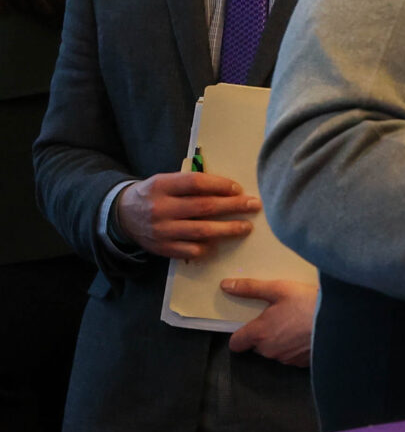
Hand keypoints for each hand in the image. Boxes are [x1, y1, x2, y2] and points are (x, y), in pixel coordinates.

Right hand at [114, 171, 259, 259]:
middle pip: (204, 207)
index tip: (238, 189)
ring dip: (228, 229)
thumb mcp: (165, 181)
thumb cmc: (154, 195)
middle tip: (254, 205)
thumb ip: (190, 184)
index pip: (196, 183)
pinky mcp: (162, 248)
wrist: (122, 216)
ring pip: (202, 231)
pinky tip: (221, 243)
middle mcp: (160, 208)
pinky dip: (209, 247)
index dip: (220, 185)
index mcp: (161, 186)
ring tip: (246, 227)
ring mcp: (161, 230)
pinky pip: (191, 250)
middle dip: (234, 206)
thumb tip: (228, 189)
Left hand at [222, 278, 317, 365]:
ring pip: (276, 352)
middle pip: (257, 346)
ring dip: (281, 342)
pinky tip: (308, 334)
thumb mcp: (279, 289)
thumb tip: (227, 285)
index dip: (241, 335)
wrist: (342, 321)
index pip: (236, 343)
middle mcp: (269, 350)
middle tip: (280, 318)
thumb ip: (251, 288)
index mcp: (259, 333)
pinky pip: (293, 357)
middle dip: (265, 335)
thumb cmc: (309, 304)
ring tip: (297, 324)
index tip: (251, 325)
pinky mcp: (303, 363)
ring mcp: (287, 359)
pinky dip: (297, 348)